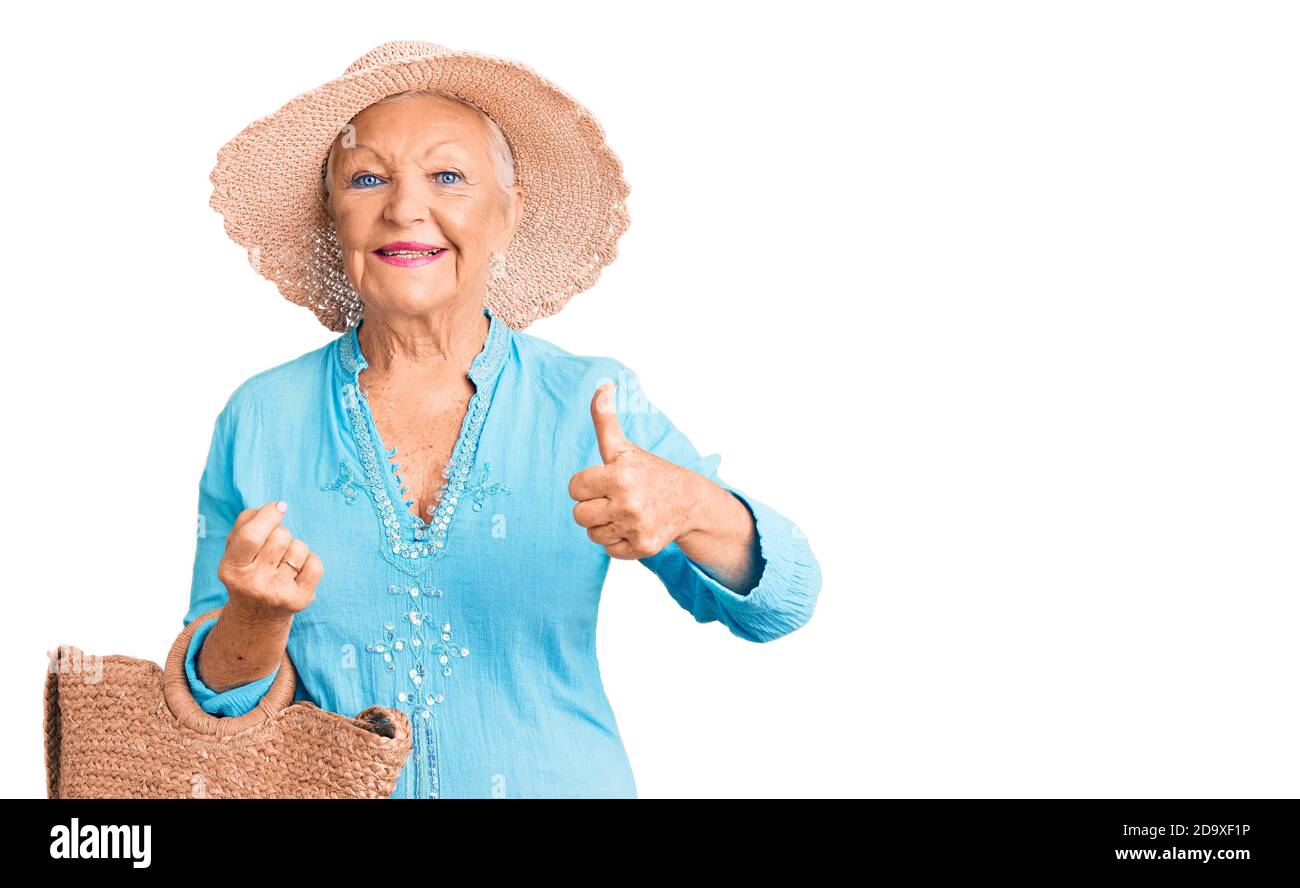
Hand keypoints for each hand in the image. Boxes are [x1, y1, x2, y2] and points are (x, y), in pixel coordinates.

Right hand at [217, 501, 322, 616]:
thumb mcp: (234, 550)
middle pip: (280, 536)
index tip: (280, 506)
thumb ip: (245, 523)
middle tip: (274, 548)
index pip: (251, 535)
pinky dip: (310, 561)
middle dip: (281, 533)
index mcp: (231, 569)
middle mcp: (252, 584)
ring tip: (283, 563)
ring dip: (295, 548)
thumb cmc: (247, 571)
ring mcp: (277, 594)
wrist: (256, 617)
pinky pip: (315, 564)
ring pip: (299, 548)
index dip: (269, 515)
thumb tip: (277, 507)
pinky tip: (297, 572)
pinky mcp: (299, 600)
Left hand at [568, 383, 704, 559]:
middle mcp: (628, 503)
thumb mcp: (625, 447)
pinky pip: (608, 548)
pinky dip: (617, 540)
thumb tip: (603, 384)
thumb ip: (606, 419)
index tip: (604, 481)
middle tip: (613, 498)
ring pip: (592, 533)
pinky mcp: (642, 547)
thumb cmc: (649, 471)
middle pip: (579, 514)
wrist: (688, 501)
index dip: (587, 484)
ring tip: (625, 512)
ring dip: (604, 524)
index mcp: (620, 476)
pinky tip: (632, 527)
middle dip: (593, 506)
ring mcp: (636, 527)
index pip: (574, 488)